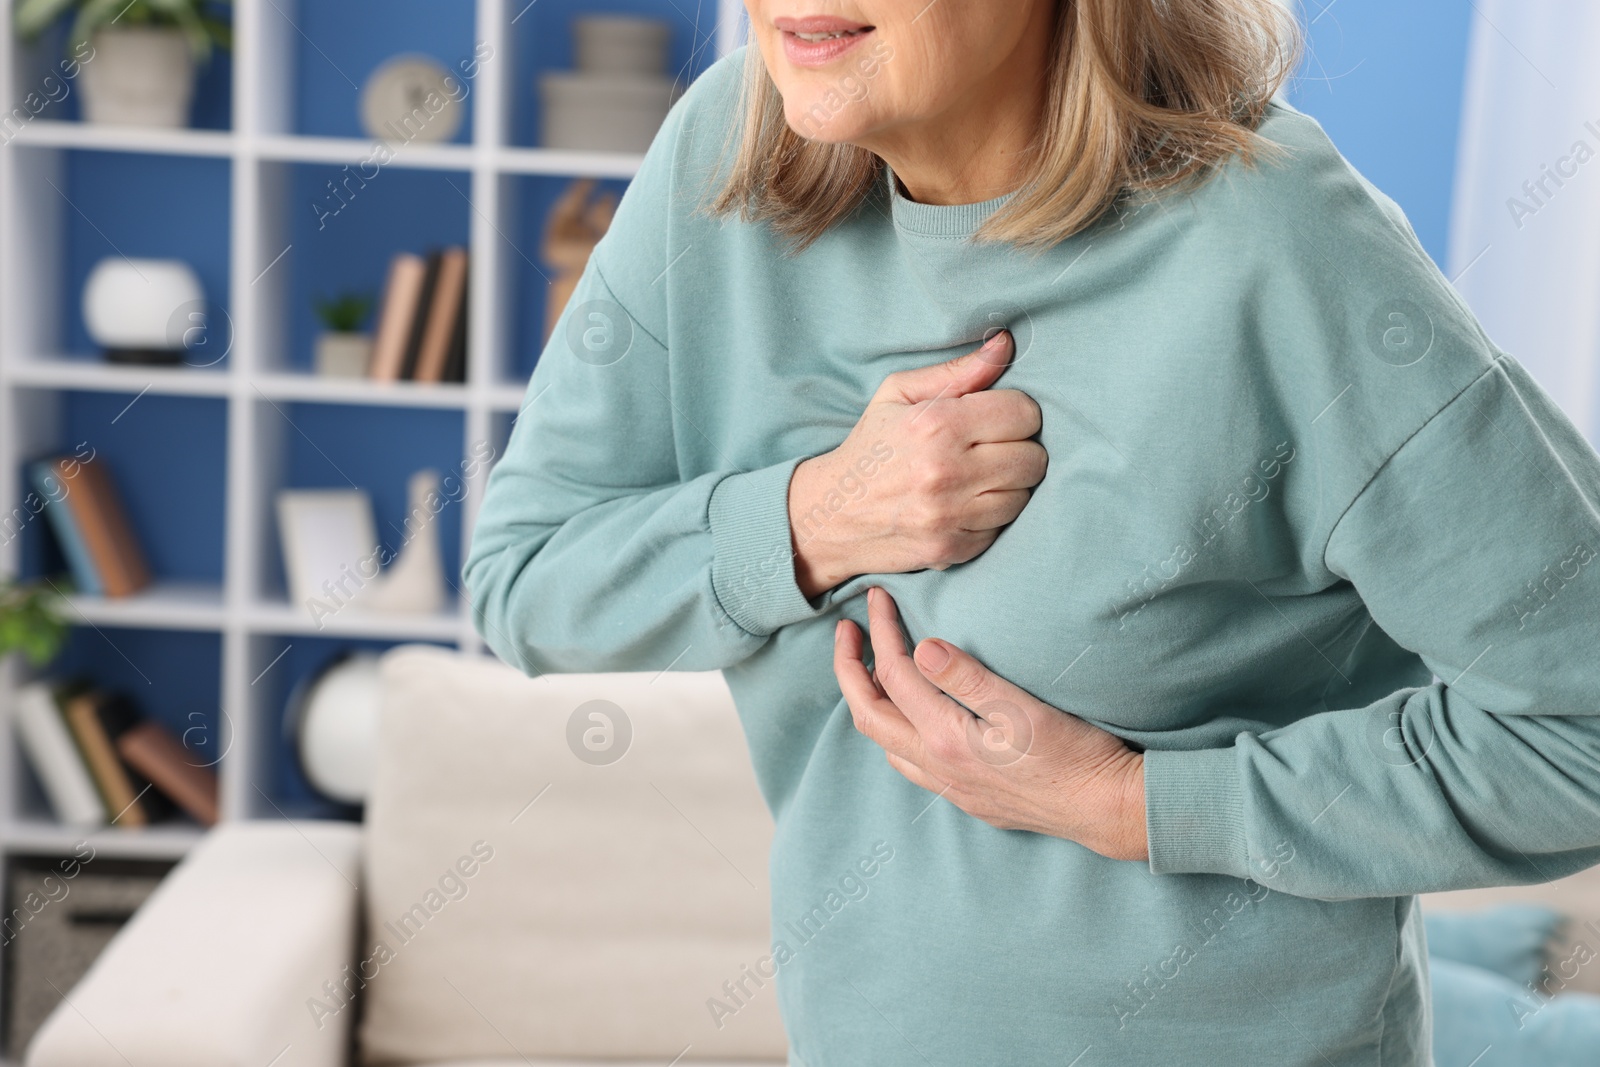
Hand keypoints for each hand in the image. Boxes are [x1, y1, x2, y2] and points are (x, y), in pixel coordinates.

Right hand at [788, 331, 1046, 597]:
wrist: (831, 513)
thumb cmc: (871, 447)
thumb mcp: (898, 394)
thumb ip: (957, 370)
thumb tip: (1006, 344)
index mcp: (936, 425)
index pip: (1024, 414)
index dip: (1015, 413)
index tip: (996, 419)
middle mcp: (946, 472)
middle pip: (1033, 458)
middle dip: (1018, 449)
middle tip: (991, 449)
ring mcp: (950, 516)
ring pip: (1023, 496)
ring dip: (1007, 485)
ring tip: (978, 477)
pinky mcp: (952, 549)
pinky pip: (1002, 527)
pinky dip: (990, 516)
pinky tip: (964, 504)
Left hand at [834, 587, 1147, 860]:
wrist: (1104, 809)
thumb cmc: (1074, 754)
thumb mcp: (1023, 708)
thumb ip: (968, 678)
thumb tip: (921, 647)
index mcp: (946, 738)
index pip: (894, 674)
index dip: (881, 631)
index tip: (878, 598)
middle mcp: (937, 767)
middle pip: (869, 713)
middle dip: (849, 668)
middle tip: (848, 630)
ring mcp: (949, 787)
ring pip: (886, 743)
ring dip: (869, 701)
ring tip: (872, 667)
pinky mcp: (966, 797)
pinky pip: (908, 764)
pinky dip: (895, 731)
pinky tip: (911, 718)